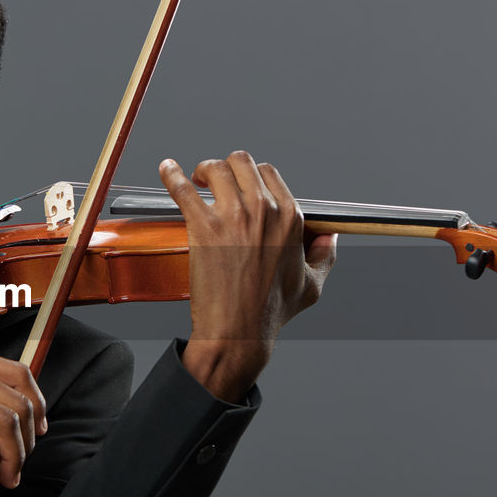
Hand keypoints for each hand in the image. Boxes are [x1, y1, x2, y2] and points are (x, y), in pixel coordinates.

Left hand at [159, 151, 336, 401]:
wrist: (238, 332)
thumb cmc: (271, 313)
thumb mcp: (311, 285)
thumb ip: (325, 256)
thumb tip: (329, 237)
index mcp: (290, 218)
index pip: (269, 173)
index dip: (251, 176)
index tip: (240, 186)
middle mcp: (264, 211)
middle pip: (241, 163)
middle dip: (227, 167)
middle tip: (214, 181)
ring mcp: (233, 217)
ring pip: (216, 169)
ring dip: (204, 170)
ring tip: (195, 180)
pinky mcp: (204, 227)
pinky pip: (183, 189)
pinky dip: (171, 175)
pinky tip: (166, 169)